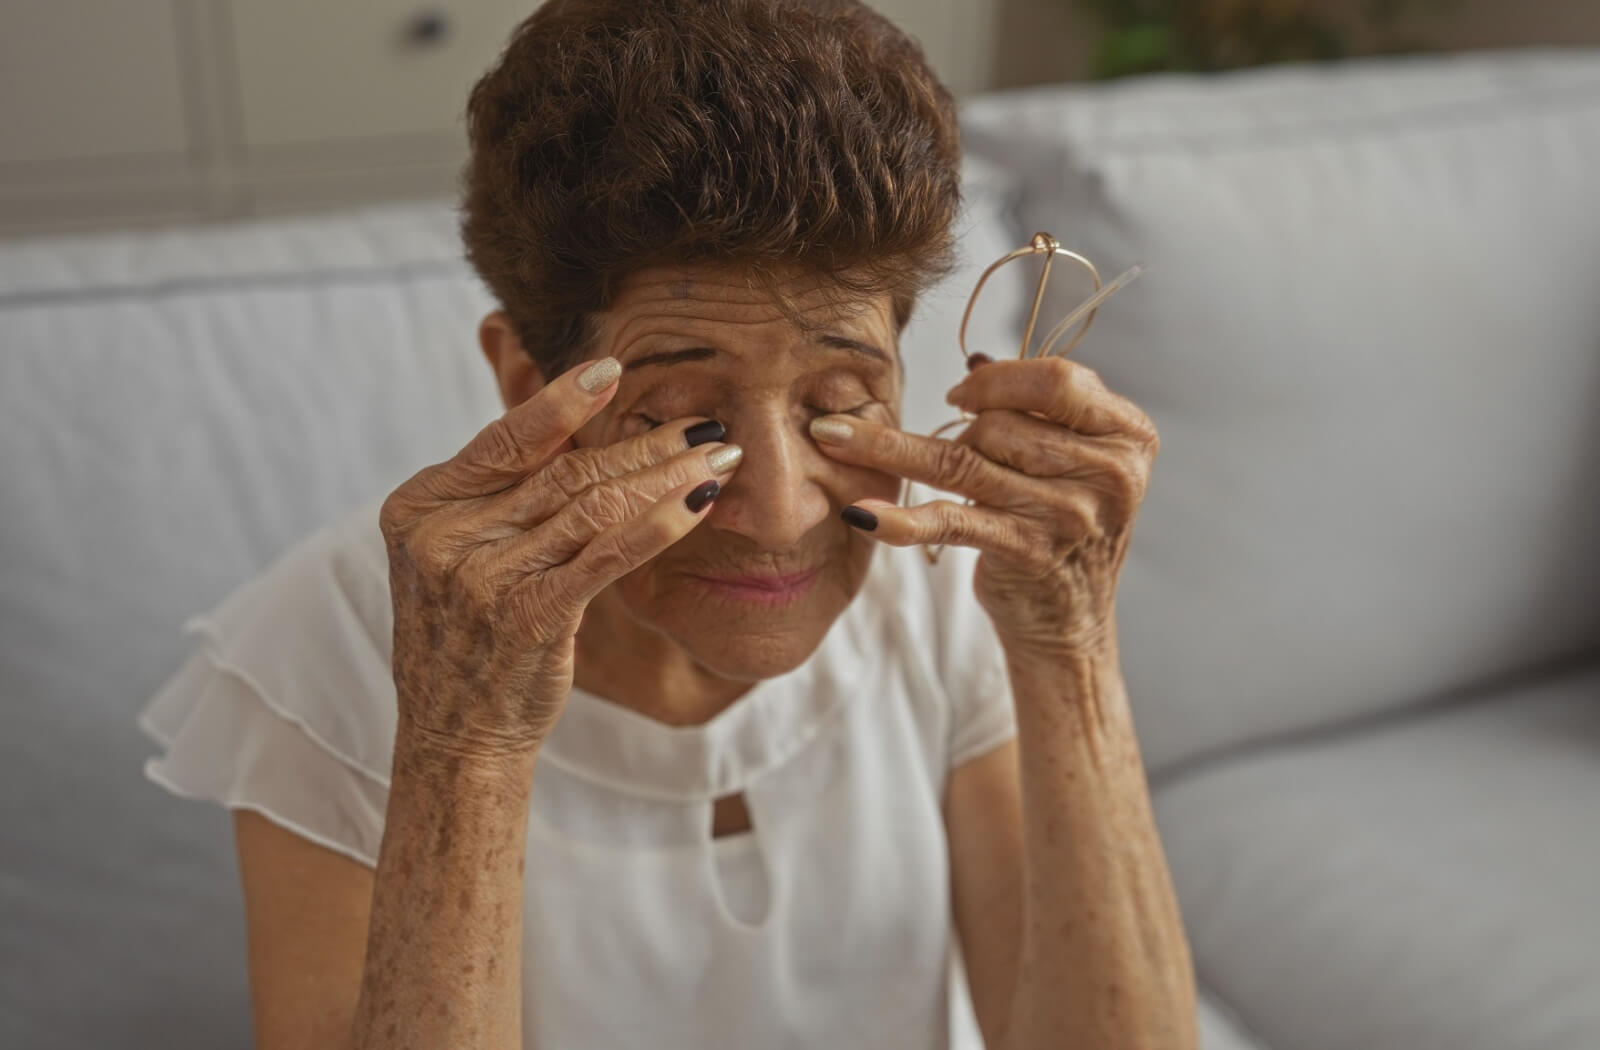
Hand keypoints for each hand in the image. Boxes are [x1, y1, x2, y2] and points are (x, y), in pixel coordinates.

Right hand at [378, 358, 741, 757]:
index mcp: (420, 508)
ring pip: (592, 507)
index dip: (561, 402)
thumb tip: (570, 429)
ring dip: (665, 477)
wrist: (454, 738)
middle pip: (562, 472)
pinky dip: (657, 526)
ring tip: (718, 459)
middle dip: (642, 444)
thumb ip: (498, 500)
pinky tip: (698, 504)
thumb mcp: (460, 559)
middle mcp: (445, 537)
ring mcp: (482, 578)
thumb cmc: (470, 642)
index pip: (504, 441)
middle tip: (704, 425)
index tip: (613, 368)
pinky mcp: (527, 617)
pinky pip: (605, 557)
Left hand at [810, 356, 1158, 655]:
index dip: (1000, 381)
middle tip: (957, 455)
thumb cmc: (1064, 527)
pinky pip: (949, 521)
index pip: (1057, 381)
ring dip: (897, 450)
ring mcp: (1069, 516)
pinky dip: (901, 519)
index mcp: (1129, 437)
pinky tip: (860, 513)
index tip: (960, 395)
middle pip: (1003, 422)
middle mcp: (1108, 475)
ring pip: (965, 459)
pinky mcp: (1025, 552)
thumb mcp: (1074, 461)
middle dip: (964, 431)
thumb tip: (975, 362)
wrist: (1071, 622)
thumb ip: (1037, 409)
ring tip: (834, 438)